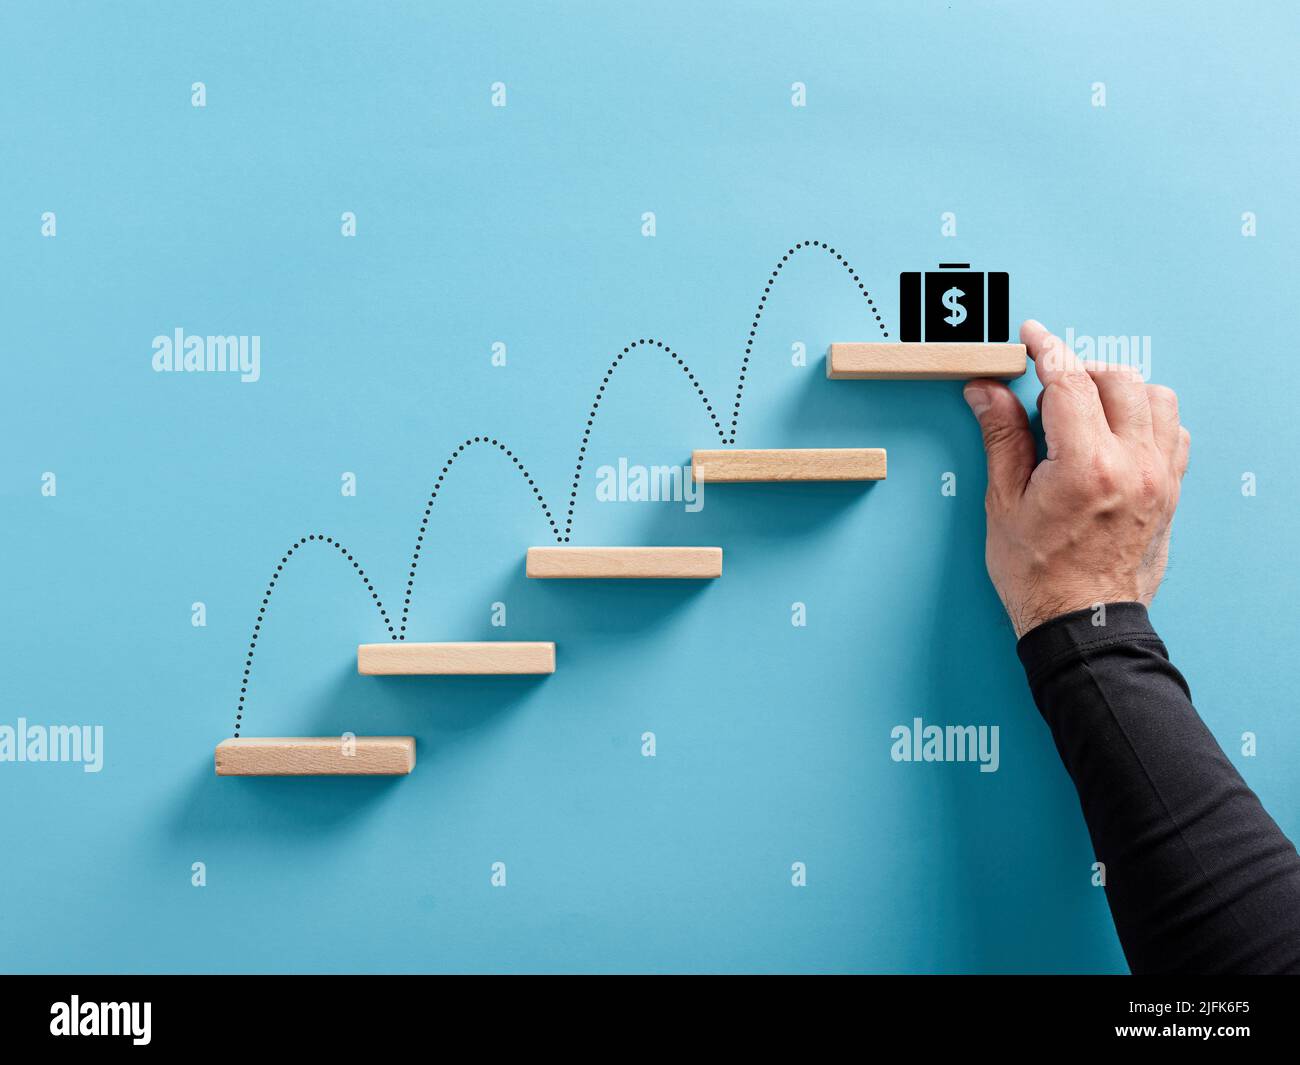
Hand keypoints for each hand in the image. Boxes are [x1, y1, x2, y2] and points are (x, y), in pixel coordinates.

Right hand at [963, 320, 1190, 638]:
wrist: (1081, 622)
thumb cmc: (1039, 575)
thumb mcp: (1004, 503)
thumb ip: (1002, 437)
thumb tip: (988, 391)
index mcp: (1086, 466)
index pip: (1069, 381)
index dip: (1047, 351)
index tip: (1033, 337)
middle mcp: (1133, 465)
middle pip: (1117, 379)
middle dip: (1079, 371)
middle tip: (1047, 388)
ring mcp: (1160, 477)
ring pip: (1155, 397)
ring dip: (1119, 390)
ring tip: (1084, 411)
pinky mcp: (1172, 489)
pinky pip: (1173, 430)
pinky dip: (1146, 418)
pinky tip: (1115, 434)